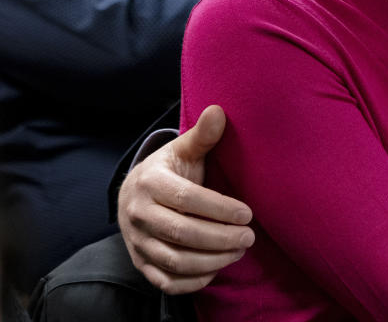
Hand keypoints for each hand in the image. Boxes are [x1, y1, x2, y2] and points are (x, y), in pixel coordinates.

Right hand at [118, 105, 254, 293]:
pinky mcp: (140, 263)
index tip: (248, 214)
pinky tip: (217, 269)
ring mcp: (136, 241)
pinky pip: (165, 281)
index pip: (187, 199)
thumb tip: (219, 110)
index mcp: (150, 182)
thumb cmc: (169, 170)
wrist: (133, 193)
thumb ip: (202, 135)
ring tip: (239, 251)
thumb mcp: (182, 150)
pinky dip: (192, 281)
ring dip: (212, 261)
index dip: (219, 209)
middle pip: (182, 233)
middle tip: (250, 237)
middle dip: (221, 238)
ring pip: (175, 260)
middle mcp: (138, 213)